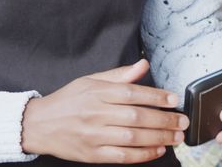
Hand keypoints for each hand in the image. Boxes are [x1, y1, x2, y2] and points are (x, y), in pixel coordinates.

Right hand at [21, 60, 187, 163]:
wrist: (38, 125)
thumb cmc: (68, 101)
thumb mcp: (91, 80)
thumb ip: (120, 75)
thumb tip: (143, 64)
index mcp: (98, 92)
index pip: (132, 93)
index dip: (156, 96)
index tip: (174, 100)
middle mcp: (96, 113)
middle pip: (137, 116)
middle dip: (164, 120)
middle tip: (183, 122)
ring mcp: (94, 135)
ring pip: (133, 137)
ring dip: (159, 138)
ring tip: (176, 137)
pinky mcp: (92, 154)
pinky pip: (122, 156)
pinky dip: (142, 155)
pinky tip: (157, 150)